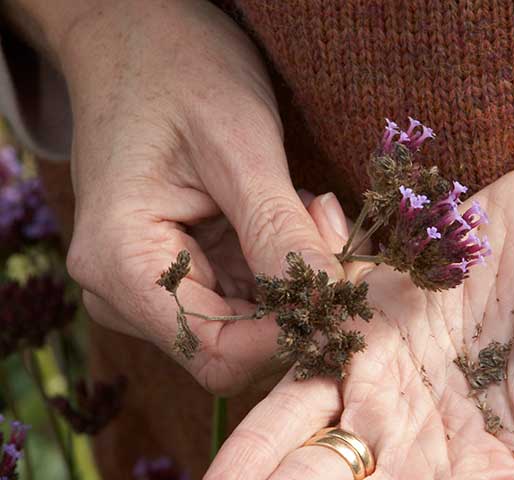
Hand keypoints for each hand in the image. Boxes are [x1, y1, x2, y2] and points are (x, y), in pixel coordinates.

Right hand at [18, 0, 343, 393]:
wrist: (137, 37)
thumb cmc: (178, 72)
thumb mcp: (238, 147)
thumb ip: (278, 233)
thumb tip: (328, 307)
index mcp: (121, 266)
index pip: (219, 355)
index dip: (289, 335)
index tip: (340, 284)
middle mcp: (125, 293)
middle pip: (236, 348)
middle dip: (299, 301)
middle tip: (327, 225)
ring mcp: (150, 287)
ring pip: (249, 327)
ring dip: (296, 281)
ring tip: (306, 208)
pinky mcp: (180, 273)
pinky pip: (246, 300)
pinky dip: (283, 268)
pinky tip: (291, 216)